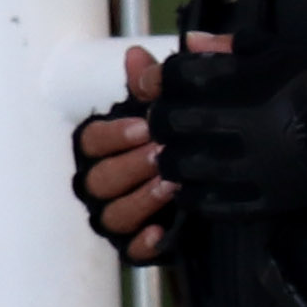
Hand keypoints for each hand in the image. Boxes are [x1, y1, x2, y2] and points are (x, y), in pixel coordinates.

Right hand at [77, 41, 176, 262]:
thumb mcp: (165, 110)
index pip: (90, 141)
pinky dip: (144, 243)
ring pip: (112, 215)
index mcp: (104, 149)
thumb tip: (136, 55)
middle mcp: (104, 183)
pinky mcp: (137, 245)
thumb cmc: (174, 139)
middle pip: (99, 180)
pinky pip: (130, 251)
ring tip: (170, 186)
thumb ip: (149, 84)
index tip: (144, 127)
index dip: (114, 135)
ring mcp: (118, 215)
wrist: (215, 179)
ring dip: (140, 200)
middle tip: (161, 155)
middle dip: (130, 166)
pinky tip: (162, 231)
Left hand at [144, 53, 306, 220]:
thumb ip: (233, 46)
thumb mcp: (284, 53)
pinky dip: (193, 194)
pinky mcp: (253, 200)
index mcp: (237, 81)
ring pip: (178, 166)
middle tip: (170, 123)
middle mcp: (231, 123)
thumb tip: (191, 41)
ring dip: (172, 159)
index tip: (161, 84)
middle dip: (162, 121)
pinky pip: (204, 202)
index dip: (159, 79)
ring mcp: (240, 166)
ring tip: (181, 156)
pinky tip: (197, 186)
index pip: (173, 77)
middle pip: (167, 123)